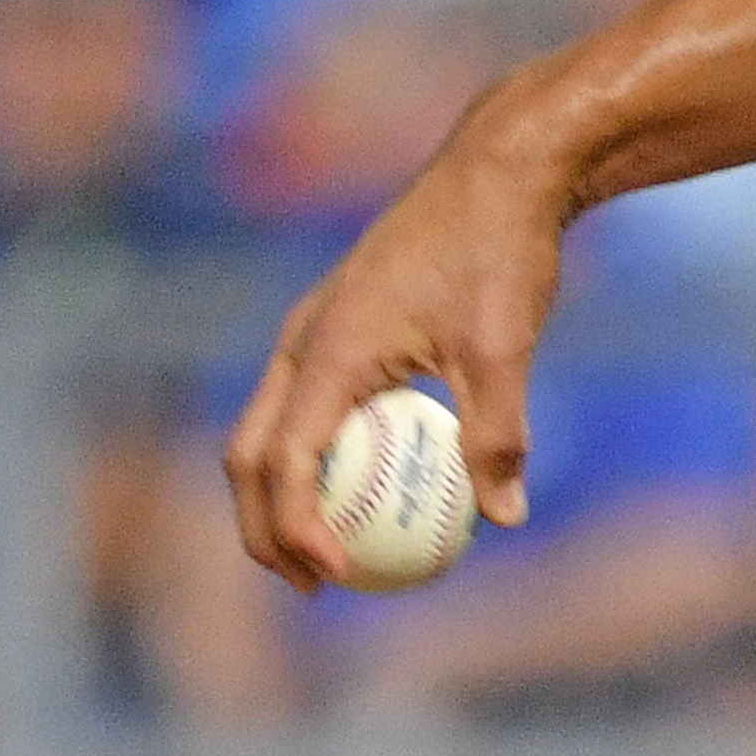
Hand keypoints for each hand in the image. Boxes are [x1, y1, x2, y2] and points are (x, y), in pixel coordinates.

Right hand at [224, 104, 568, 586]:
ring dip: (282, 494)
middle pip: (250, 455)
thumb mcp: (504, 348)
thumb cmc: (501, 252)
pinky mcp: (338, 324)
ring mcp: (313, 330)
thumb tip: (504, 517)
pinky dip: (317, 454)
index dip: (296, 528)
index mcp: (329, 350)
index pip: (284, 461)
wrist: (501, 170)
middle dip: (265, 527)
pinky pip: (307, 404)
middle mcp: (303, 341)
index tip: (335, 576)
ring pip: (269, 428)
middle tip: (312, 585)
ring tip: (330, 552)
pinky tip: (372, 486)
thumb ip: (497, 435)